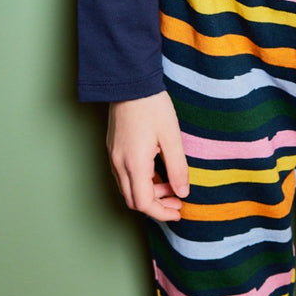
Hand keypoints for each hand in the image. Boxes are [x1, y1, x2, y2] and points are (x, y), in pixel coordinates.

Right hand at [107, 91, 188, 219]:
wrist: (130, 81)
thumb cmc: (152, 106)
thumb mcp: (171, 136)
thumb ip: (177, 167)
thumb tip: (183, 193)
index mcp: (134, 164)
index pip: (144, 204)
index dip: (162, 213)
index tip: (178, 212)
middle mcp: (119, 164)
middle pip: (133, 200)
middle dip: (156, 205)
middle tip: (176, 199)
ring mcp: (113, 156)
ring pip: (127, 189)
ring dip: (148, 193)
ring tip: (169, 184)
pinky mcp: (113, 148)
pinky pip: (124, 176)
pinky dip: (140, 181)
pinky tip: (155, 172)